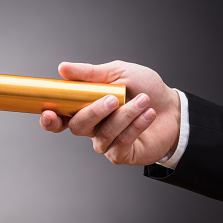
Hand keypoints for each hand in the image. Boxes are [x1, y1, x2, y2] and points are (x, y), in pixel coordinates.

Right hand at [40, 60, 180, 165]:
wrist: (173, 107)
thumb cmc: (144, 88)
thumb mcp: (117, 73)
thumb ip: (89, 74)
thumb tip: (62, 68)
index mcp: (84, 108)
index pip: (59, 118)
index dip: (49, 119)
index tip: (48, 113)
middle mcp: (91, 128)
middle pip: (78, 126)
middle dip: (94, 112)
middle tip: (113, 98)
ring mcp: (105, 143)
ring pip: (103, 133)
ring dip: (125, 116)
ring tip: (144, 101)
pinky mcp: (122, 154)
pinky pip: (121, 142)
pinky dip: (136, 126)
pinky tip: (149, 114)